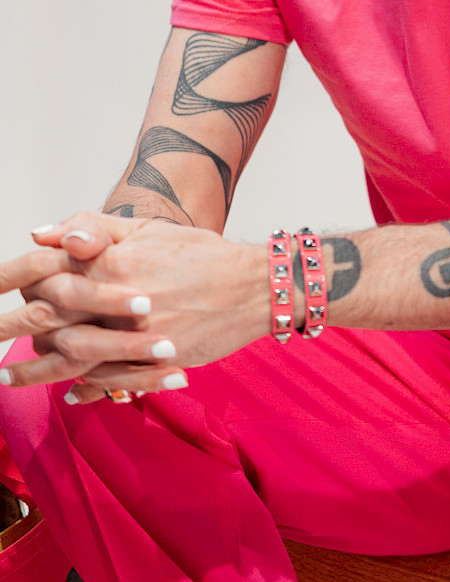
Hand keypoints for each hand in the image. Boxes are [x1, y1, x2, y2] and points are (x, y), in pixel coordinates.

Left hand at [0, 212, 268, 401]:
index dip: (17, 287)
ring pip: (71, 358)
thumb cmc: (200, 253)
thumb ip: (94, 228)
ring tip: (9, 378)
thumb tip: (41, 234)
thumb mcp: (147, 229)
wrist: (253, 286)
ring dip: (35, 372)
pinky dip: (85, 389)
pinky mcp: (155, 362)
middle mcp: (117, 301)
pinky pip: (109, 381)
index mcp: (112, 264)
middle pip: (50, 322)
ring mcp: (136, 336)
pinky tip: (69, 393)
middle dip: (11, 334)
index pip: (48, 277)